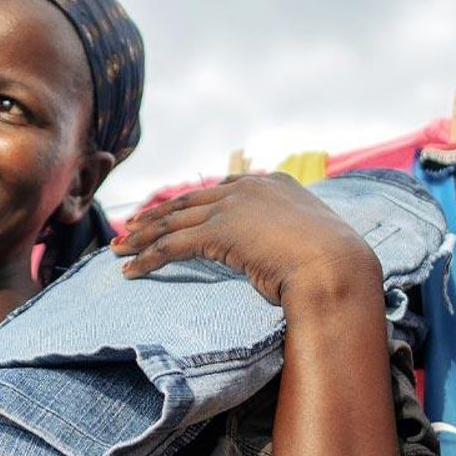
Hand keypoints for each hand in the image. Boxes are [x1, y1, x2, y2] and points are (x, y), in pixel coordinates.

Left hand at [113, 173, 379, 307]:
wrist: (338, 268)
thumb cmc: (335, 266)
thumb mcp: (311, 243)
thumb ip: (288, 238)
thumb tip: (277, 257)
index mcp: (273, 184)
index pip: (220, 191)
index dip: (190, 205)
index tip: (171, 213)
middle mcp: (249, 188)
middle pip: (188, 202)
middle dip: (155, 216)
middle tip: (130, 228)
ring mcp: (232, 206)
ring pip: (173, 221)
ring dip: (140, 237)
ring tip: (117, 250)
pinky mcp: (218, 231)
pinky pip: (171, 245)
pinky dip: (147, 258)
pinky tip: (130, 271)